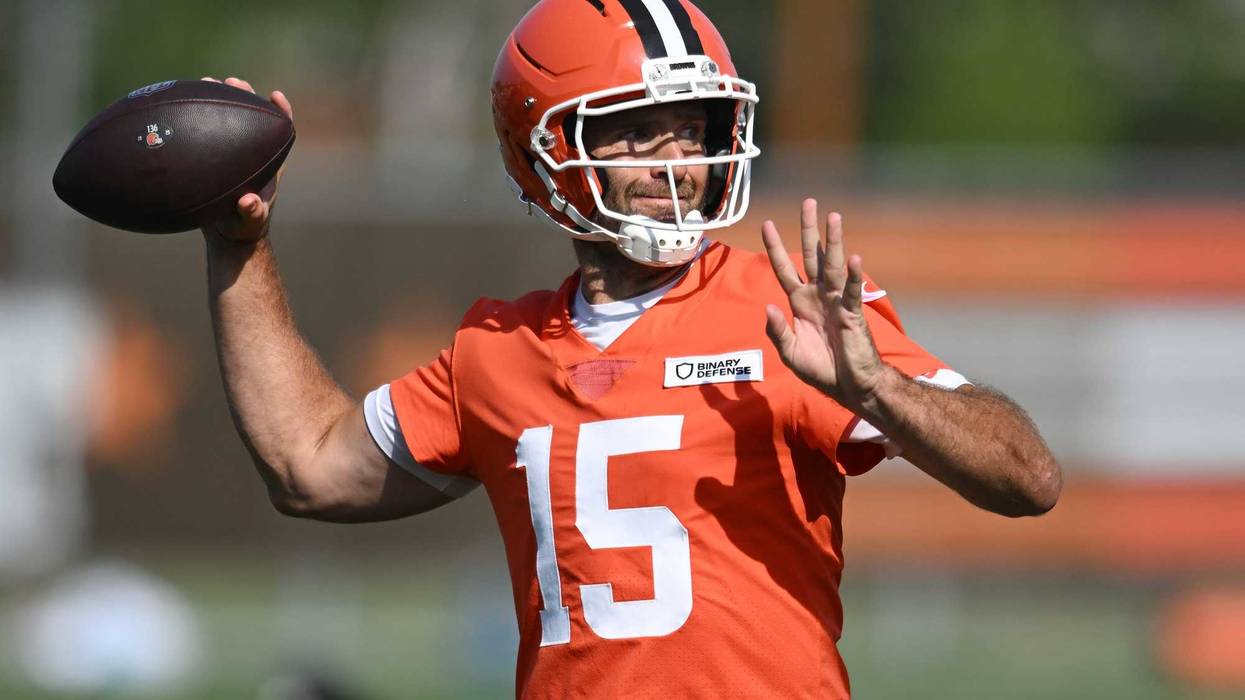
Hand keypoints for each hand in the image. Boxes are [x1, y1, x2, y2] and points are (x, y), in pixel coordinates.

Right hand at [199, 76, 293, 244]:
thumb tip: (249, 201)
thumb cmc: (244, 227)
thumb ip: (252, 213)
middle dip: (245, 94)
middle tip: (232, 81)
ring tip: (206, 81)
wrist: (227, 233)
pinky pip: (206, 131)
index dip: (282, 113)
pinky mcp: (212, 155)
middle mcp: (252, 152)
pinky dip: (197, 116)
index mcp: (269, 163)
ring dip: (221, 98)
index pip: (281, 132)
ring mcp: (232, 151)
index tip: (276, 95)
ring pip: (228, 118)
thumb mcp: (249, 222)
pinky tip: (181, 103)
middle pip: (253, 116)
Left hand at [761, 198, 886, 409]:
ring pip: (834, 266)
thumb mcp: (790, 353)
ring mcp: (837, 302)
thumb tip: (768, 307)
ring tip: (833, 217)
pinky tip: (854, 258)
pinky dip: (855, 276)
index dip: (775, 247)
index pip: (785, 268)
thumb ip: (777, 331)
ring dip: (833, 242)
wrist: (849, 387)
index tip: (766, 223)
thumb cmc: (821, 369)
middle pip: (811, 256)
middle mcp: (818, 296)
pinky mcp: (853, 314)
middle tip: (808, 202)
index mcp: (800, 303)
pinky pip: (853, 292)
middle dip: (809, 230)